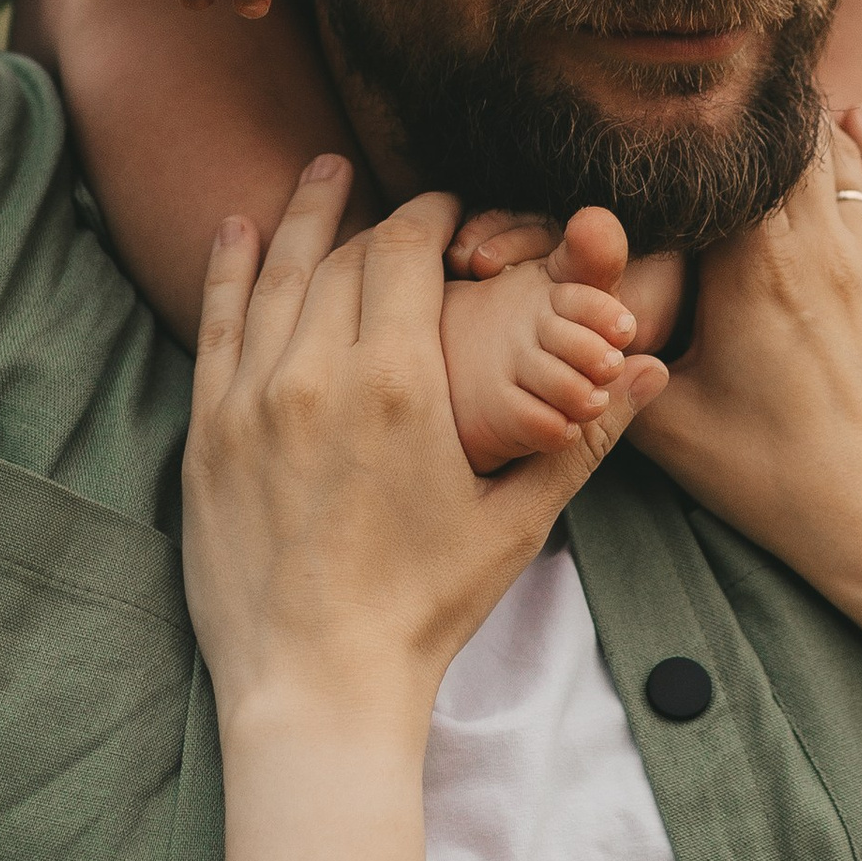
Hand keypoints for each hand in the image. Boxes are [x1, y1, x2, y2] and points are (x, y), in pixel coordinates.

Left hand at [183, 165, 665, 737]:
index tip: (447, 209)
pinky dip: (229, 270)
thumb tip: (654, 366)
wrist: (316, 687)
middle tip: (389, 188)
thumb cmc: (425, 609)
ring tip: (319, 173)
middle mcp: (320, 373)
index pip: (408, 254)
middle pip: (346, 257)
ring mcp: (253, 400)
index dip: (430, 217)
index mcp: (402, 383)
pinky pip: (216, 326)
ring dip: (301, 218)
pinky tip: (238, 230)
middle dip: (374, 213)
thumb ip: (582, 432)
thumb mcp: (516, 522)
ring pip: (277, 276)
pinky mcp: (208, 433)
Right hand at [631, 106, 861, 596]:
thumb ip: (620, 358)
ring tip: (775, 87)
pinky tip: (860, 120)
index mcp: (750, 271)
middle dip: (752, 108)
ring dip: (808, 120)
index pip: (727, 162)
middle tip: (717, 76)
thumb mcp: (668, 424)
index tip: (669, 97)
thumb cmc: (765, 474)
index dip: (699, 124)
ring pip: (840, 159)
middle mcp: (814, 251)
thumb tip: (577, 314)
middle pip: (786, 142)